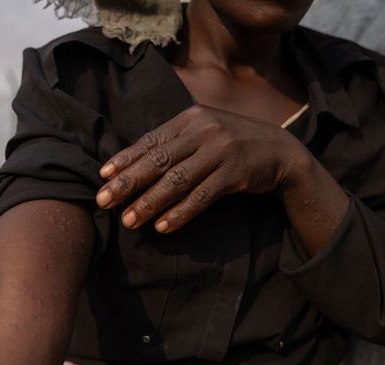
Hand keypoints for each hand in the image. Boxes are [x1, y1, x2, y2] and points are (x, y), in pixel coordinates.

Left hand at [95, 104, 312, 232]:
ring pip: (177, 180)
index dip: (125, 159)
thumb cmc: (233, 144)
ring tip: (129, 221)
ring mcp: (221, 151)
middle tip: (104, 201)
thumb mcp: (204, 133)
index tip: (102, 177)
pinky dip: (181, 213)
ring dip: (150, 203)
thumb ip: (175, 143)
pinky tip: (164, 226)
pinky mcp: (236, 174)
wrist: (281, 151)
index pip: (150, 140)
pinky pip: (202, 196)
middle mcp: (204, 131)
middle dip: (128, 182)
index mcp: (190, 119)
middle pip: (158, 160)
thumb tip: (134, 164)